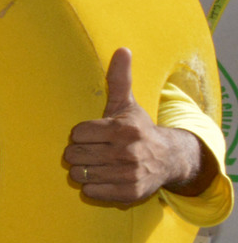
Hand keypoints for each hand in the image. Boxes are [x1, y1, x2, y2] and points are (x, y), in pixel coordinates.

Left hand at [64, 48, 208, 204]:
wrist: (168, 159)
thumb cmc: (138, 129)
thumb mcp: (127, 104)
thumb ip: (119, 79)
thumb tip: (122, 49)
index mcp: (122, 129)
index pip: (76, 134)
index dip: (82, 135)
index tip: (95, 134)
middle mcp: (126, 152)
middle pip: (73, 156)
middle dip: (80, 153)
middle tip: (96, 151)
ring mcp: (128, 174)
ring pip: (80, 175)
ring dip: (85, 171)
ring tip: (100, 164)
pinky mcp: (128, 193)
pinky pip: (90, 192)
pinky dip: (93, 187)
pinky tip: (106, 177)